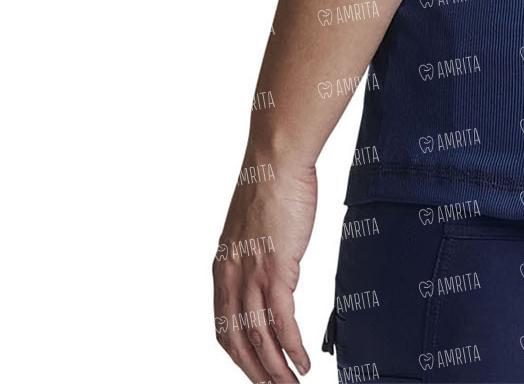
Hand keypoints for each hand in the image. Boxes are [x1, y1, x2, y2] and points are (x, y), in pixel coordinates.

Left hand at [213, 155, 317, 381]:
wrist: (277, 160)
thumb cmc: (270, 183)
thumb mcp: (252, 227)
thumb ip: (255, 254)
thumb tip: (272, 267)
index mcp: (222, 269)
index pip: (223, 327)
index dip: (238, 356)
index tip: (254, 370)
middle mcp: (231, 278)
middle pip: (238, 342)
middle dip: (255, 373)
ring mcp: (252, 276)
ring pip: (259, 339)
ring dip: (275, 370)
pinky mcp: (276, 270)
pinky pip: (282, 322)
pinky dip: (291, 348)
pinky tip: (301, 362)